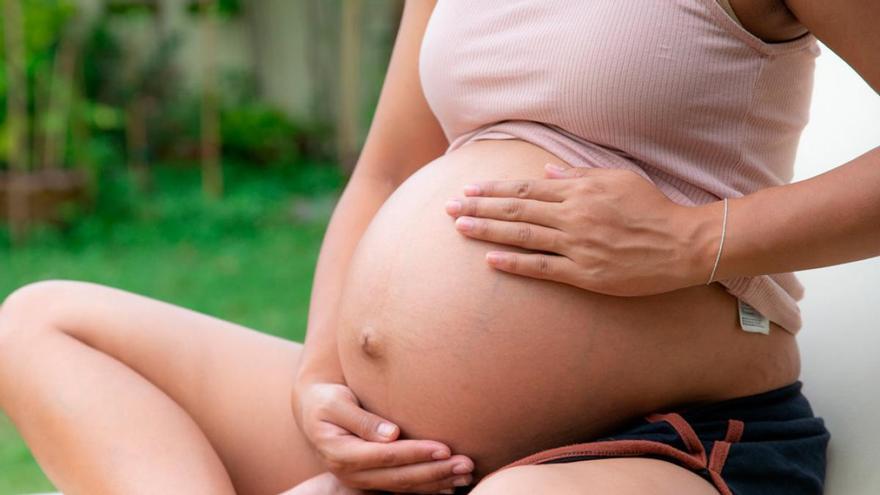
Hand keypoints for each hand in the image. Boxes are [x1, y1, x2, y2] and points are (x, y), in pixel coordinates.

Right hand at [293, 380, 473, 493]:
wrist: (314, 412)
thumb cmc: (326, 400)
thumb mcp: (336, 403)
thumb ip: (362, 419)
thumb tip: (392, 433)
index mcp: (341, 454)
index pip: (386, 456)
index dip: (416, 454)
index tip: (445, 448)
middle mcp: (351, 473)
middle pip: (399, 477)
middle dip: (435, 473)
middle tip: (466, 465)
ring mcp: (361, 480)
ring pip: (403, 487)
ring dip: (436, 482)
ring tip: (466, 474)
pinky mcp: (372, 480)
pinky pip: (402, 488)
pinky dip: (427, 488)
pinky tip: (449, 486)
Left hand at [444, 162, 717, 296]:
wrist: (683, 243)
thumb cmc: (652, 208)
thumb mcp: (618, 179)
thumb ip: (580, 175)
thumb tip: (547, 170)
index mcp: (579, 192)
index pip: (526, 189)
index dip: (494, 189)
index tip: (468, 188)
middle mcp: (573, 216)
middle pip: (517, 210)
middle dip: (479, 208)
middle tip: (449, 207)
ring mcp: (578, 246)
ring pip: (523, 236)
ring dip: (488, 231)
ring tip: (459, 228)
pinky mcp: (586, 274)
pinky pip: (543, 268)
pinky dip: (515, 262)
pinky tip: (490, 260)